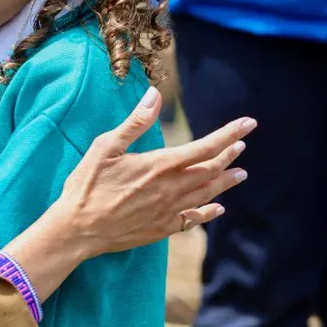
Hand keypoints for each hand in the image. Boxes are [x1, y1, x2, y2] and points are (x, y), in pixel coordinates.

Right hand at [48, 86, 253, 257]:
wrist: (78, 230)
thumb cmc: (87, 186)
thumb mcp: (105, 148)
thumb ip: (134, 123)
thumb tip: (154, 96)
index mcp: (159, 165)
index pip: (204, 147)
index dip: (229, 135)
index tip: (248, 124)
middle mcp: (170, 189)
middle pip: (210, 171)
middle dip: (228, 155)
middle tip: (241, 146)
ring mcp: (168, 211)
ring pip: (206, 194)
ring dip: (225, 182)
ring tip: (241, 174)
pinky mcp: (160, 229)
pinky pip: (193, 219)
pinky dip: (208, 212)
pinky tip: (217, 209)